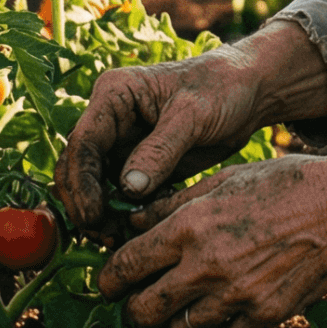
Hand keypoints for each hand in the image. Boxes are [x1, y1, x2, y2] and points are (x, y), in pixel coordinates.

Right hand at [55, 22, 326, 229]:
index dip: (82, 182)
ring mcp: (122, 144)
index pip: (84, 143)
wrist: (249, 92)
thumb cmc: (223, 88)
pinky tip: (136, 230)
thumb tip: (127, 188)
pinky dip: (122, 214)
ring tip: (117, 239)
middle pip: (77, 168)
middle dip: (85, 203)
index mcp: (114, 95)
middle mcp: (110, 119)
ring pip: (94, 186)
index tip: (93, 215)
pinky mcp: (139, 165)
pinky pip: (119, 195)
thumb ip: (161, 149)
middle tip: (103, 236)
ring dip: (101, 214)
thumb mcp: (194, 114)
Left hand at [97, 153, 326, 327]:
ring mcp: (236, 295)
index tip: (111, 283)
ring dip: (177, 321)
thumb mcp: (225, 179)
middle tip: (143, 300)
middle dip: (136, 308)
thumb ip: (174, 203)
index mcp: (190, 226)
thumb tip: (132, 222)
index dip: (109, 279)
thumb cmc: (285, 182)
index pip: (125, 267)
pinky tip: (224, 314)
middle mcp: (206, 265)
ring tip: (188, 305)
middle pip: (143, 311)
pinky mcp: (264, 315)